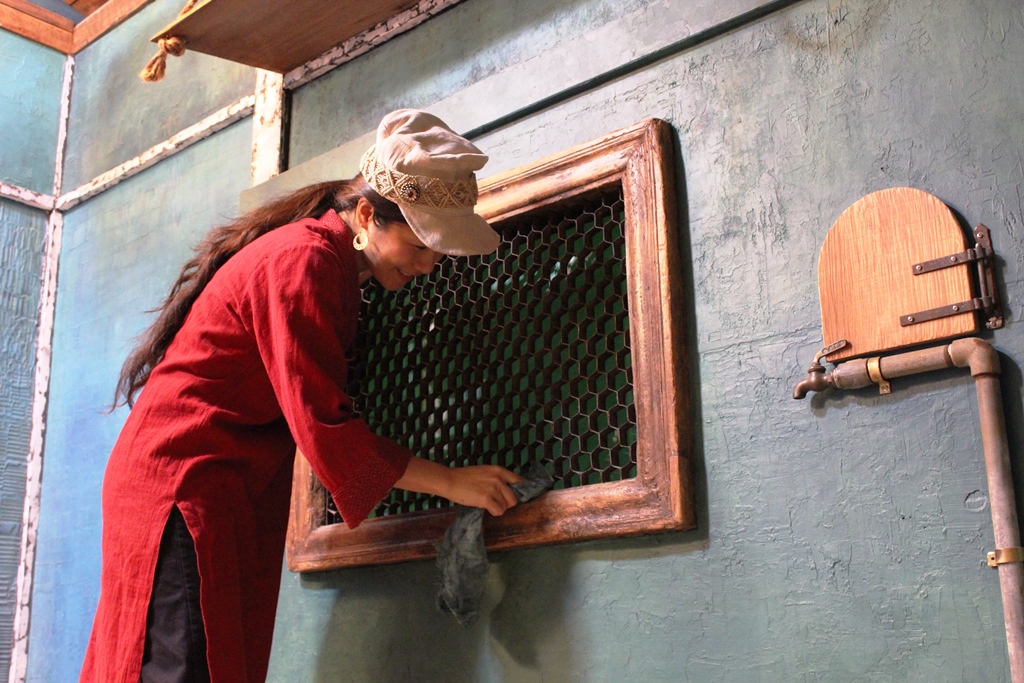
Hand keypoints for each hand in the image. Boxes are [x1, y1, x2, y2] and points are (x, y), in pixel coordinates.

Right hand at [394, 457, 523, 515]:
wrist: (449, 480)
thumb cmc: (464, 477)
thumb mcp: (484, 472)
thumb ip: (497, 478)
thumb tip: (509, 490)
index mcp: (499, 470)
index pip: (519, 482)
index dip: (519, 492)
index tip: (515, 498)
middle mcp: (498, 478)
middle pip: (514, 498)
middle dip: (506, 503)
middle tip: (495, 503)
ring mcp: (493, 488)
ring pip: (506, 506)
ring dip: (498, 508)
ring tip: (487, 504)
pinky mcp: (486, 499)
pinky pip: (498, 511)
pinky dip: (494, 512)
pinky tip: (486, 508)